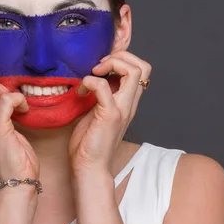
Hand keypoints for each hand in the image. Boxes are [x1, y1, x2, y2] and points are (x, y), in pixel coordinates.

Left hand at [68, 50, 150, 175]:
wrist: (89, 167)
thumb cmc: (89, 143)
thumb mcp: (97, 112)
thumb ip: (101, 96)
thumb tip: (92, 78)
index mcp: (128, 102)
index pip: (141, 70)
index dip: (123, 60)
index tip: (100, 68)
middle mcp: (129, 103)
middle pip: (143, 66)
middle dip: (120, 56)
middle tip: (99, 67)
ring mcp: (122, 109)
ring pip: (133, 71)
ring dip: (110, 64)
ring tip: (94, 74)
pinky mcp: (109, 115)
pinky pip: (104, 86)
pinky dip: (90, 81)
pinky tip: (81, 92)